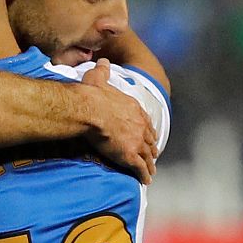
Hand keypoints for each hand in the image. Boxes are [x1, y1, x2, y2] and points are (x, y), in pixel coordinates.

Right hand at [79, 59, 157, 183]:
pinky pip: (140, 168)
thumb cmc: (93, 95)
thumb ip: (103, 70)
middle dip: (151, 147)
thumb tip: (103, 61)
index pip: (145, 122)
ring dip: (150, 163)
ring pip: (147, 156)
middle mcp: (140, 126)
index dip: (147, 130)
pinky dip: (144, 175)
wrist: (90, 110)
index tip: (149, 135)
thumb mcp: (99, 77)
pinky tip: (146, 181)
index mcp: (134, 109)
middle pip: (149, 140)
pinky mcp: (130, 156)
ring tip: (151, 170)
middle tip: (152, 154)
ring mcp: (137, 142)